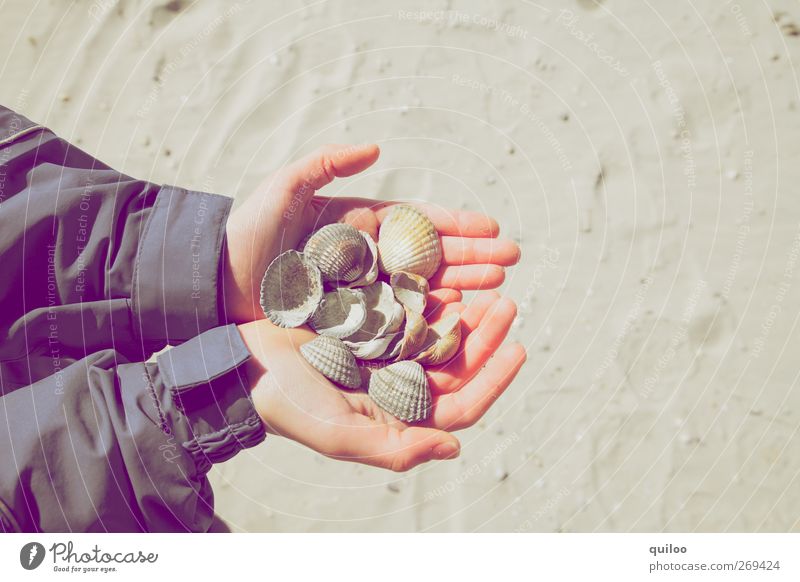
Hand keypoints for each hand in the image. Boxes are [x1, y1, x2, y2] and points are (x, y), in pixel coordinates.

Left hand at [222, 144, 520, 322]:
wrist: (214, 284)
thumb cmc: (247, 232)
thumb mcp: (284, 187)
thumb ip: (326, 162)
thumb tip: (376, 147)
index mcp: (361, 225)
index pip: (419, 223)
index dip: (457, 226)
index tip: (493, 229)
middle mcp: (370, 261)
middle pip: (430, 258)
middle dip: (472, 258)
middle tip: (510, 262)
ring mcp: (364, 294)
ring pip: (421, 291)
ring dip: (461, 289)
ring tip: (497, 289)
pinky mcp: (352, 325)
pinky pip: (397, 322)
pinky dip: (428, 321)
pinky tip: (457, 320)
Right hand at [237, 290, 524, 470]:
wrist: (241, 366)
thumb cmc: (286, 404)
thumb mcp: (339, 433)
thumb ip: (395, 447)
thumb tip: (456, 448)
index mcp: (397, 414)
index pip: (460, 402)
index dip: (493, 379)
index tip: (520, 348)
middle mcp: (397, 384)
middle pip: (456, 362)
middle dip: (486, 336)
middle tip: (507, 302)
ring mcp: (384, 352)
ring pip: (439, 333)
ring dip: (466, 311)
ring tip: (489, 284)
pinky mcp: (368, 322)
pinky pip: (411, 307)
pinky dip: (431, 293)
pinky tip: (446, 275)